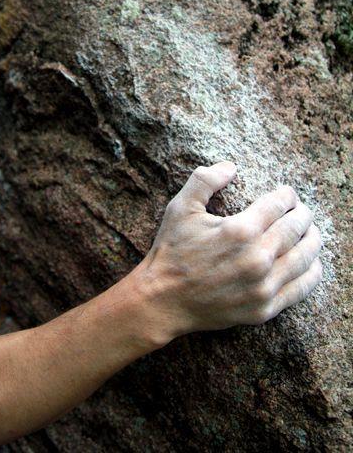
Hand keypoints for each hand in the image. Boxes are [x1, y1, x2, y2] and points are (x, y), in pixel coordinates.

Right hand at [137, 161, 322, 339]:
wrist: (162, 301)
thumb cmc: (172, 251)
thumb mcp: (180, 208)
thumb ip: (204, 180)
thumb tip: (231, 166)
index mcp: (241, 230)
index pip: (280, 204)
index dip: (287, 195)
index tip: (287, 194)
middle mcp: (258, 258)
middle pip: (297, 228)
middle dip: (303, 214)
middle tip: (301, 210)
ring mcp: (263, 286)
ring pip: (305, 256)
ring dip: (312, 239)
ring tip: (310, 232)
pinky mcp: (265, 308)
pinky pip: (301, 288)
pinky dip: (311, 272)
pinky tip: (311, 263)